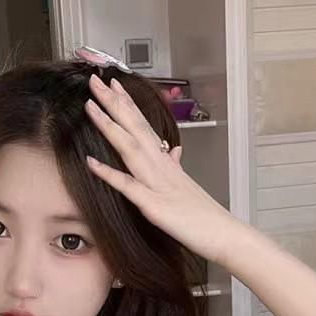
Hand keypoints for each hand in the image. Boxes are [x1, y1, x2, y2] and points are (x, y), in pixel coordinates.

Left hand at [83, 73, 241, 265]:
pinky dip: (109, 174)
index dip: (127, 105)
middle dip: (114, 103)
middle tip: (96, 80)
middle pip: (135, 128)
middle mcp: (161, 167)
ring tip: (90, 106)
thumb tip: (174, 152)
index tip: (114, 86)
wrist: (225, 235)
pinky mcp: (154, 206)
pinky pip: (128, 186)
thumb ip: (177, 168)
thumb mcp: (188, 187)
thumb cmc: (207, 217)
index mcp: (167, 163)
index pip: (144, 127)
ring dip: (109, 126)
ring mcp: (157, 184)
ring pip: (130, 148)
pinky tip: (90, 162)